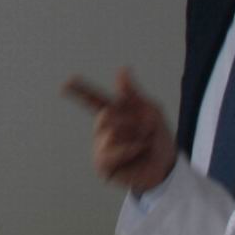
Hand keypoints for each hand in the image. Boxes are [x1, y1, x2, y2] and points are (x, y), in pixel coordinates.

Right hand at [63, 68, 177, 193]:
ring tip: (142, 146)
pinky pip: (108, 155)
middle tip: (146, 131)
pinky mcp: (102, 166)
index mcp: (114, 113)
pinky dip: (127, 152)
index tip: (67, 83)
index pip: (93, 99)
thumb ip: (133, 92)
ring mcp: (101, 147)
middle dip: (130, 121)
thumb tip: (122, 69)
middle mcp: (103, 129)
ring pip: (108, 135)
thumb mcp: (151, 111)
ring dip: (132, 139)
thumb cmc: (157, 137)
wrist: (166, 165)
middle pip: (105, 116)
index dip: (79, 90)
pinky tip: (136, 154)